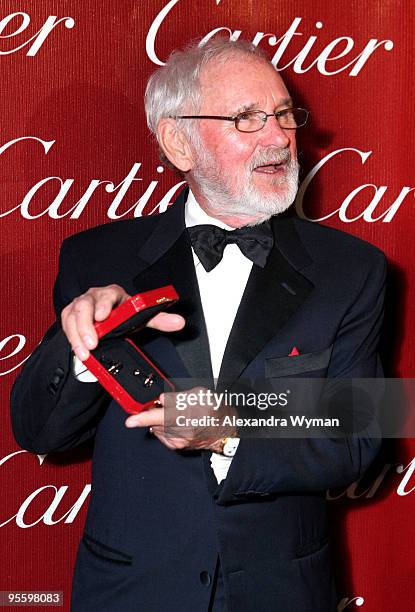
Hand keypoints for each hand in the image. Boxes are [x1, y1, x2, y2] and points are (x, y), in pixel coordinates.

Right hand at [61, 284, 184, 359]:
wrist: (106, 315)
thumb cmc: (123, 314)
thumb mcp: (141, 317)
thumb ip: (159, 320)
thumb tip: (179, 322)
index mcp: (113, 294)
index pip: (107, 295)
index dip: (104, 305)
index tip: (104, 317)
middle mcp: (95, 297)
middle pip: (85, 306)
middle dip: (87, 326)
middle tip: (92, 342)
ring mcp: (81, 305)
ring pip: (73, 316)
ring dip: (77, 335)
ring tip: (85, 352)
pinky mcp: (70, 315)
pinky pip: (66, 324)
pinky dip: (71, 338)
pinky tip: (78, 349)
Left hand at [125, 388, 236, 451]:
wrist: (225, 430)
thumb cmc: (215, 411)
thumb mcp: (199, 394)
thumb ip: (178, 396)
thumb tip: (163, 400)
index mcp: (185, 416)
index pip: (157, 417)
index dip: (141, 419)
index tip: (130, 421)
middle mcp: (179, 432)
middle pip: (155, 421)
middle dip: (156, 413)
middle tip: (168, 406)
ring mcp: (177, 441)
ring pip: (157, 428)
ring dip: (161, 421)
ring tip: (177, 415)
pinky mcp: (177, 447)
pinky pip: (162, 435)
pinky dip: (165, 428)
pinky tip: (177, 423)